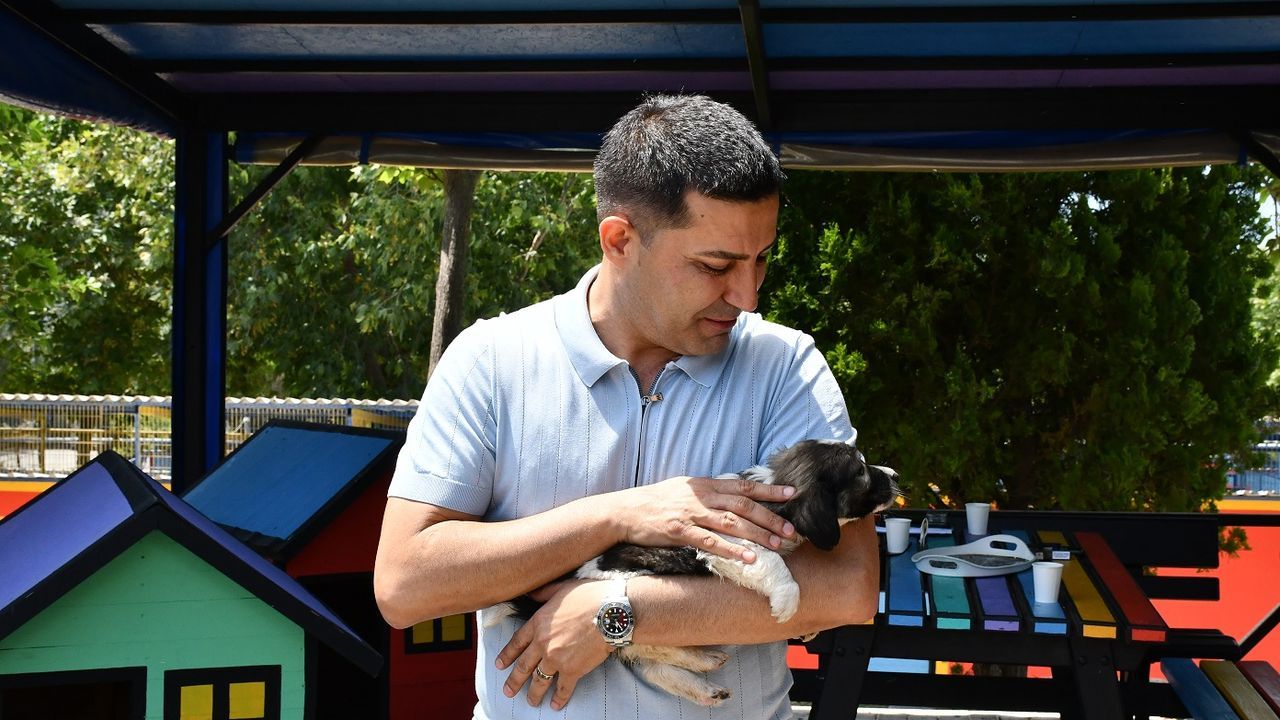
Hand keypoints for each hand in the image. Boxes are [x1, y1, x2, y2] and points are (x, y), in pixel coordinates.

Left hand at [495, 580, 611, 710]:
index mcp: (538, 623)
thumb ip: (543, 593)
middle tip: (508, 691)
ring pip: (539, 680)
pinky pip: (562, 688)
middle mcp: (543, 643)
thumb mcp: (561, 588)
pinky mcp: (572, 670)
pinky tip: (556, 705)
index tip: (499, 665)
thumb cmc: (589, 596)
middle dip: (514, 681)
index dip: (507, 655)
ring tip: (531, 702)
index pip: (517, 643)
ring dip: (533, 693)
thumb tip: (530, 591)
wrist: (610, 613)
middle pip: (523, 666)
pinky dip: (559, 698)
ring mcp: (556, 658)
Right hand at [619, 475, 795, 562]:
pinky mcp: (679, 532)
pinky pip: (710, 542)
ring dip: (757, 534)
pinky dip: (731, 549)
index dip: (769, 490)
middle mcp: (701, 497)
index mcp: (704, 484)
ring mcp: (690, 514)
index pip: (744, 485)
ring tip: (777, 545)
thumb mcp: (684, 488)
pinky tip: (748, 558)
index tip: (792, 493)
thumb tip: (733, 496)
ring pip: (731, 523)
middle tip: (791, 530)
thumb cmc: (655, 501)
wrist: (624, 511)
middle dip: (770, 518)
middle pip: (743, 506)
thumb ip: (708, 492)